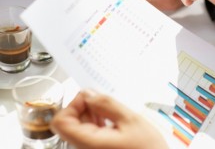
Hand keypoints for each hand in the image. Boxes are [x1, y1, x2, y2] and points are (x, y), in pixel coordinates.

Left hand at [51, 91, 167, 148]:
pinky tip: (112, 120)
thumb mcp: (130, 120)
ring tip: (111, 111)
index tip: (89, 97)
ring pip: (79, 127)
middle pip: (69, 122)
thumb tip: (88, 94)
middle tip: (103, 101)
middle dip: (84, 106)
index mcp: (90, 143)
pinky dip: (97, 122)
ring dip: (92, 114)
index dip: (72, 104)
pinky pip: (88, 133)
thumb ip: (106, 104)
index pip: (61, 122)